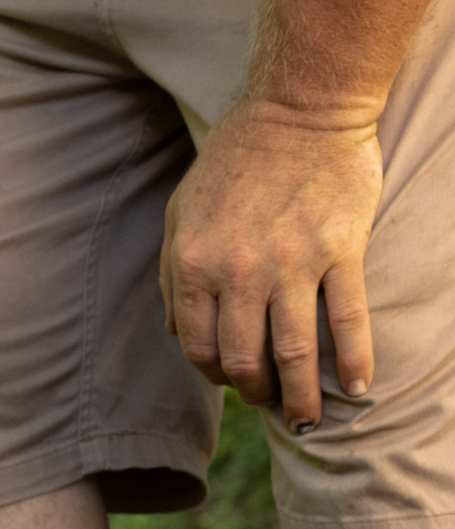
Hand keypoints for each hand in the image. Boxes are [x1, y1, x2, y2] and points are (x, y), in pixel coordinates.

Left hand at [160, 99, 381, 431]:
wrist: (299, 108)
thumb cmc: (233, 163)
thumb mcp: (179, 216)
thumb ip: (171, 279)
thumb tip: (174, 335)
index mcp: (195, 267)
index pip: (199, 348)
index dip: (214, 374)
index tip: (231, 380)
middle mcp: (240, 272)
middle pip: (244, 359)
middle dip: (255, 392)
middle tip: (268, 400)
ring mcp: (293, 262)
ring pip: (295, 351)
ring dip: (301, 394)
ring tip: (306, 419)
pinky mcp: (342, 249)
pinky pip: (348, 317)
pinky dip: (354, 359)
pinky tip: (357, 387)